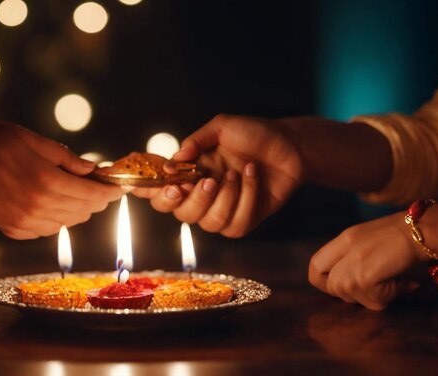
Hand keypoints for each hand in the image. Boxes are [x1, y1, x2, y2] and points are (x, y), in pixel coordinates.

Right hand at [0, 120, 122, 238]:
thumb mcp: (30, 140)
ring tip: (76, 191)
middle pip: (82, 211)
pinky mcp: (10, 229)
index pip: (91, 195)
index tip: (118, 187)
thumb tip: (92, 169)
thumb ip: (65, 157)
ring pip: (66, 223)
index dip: (109, 192)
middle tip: (98, 185)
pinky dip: (57, 219)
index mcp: (45, 182)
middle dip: (95, 199)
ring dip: (77, 209)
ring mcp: (23, 223)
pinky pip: (46, 230)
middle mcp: (37, 208)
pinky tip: (53, 203)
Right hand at [134, 114, 303, 236]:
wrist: (291, 146)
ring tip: (237, 173)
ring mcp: (221, 210)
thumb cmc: (254, 134)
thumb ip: (196, 141)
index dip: (146, 189)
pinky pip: (234, 224)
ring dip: (224, 198)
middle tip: (206, 181)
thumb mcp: (223, 127)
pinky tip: (252, 176)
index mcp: (188, 172)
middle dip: (191, 199)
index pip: (156, 188)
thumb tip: (175, 159)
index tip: (151, 182)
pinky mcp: (242, 221)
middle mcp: (200, 194)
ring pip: (207, 223)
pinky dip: (245, 198)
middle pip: (179, 212)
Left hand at [308, 212, 423, 309]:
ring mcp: (355, 259)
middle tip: (377, 288)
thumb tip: (353, 290)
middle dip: (352, 295)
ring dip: (373, 297)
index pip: (315, 266)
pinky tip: (402, 284)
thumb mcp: (372, 242)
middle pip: (330, 286)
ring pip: (347, 294)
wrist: (428, 228)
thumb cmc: (407, 237)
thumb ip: (357, 260)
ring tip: (394, 283)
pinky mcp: (367, 273)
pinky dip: (388, 297)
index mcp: (345, 238)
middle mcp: (346, 247)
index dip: (325, 283)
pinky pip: (370, 299)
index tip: (346, 287)